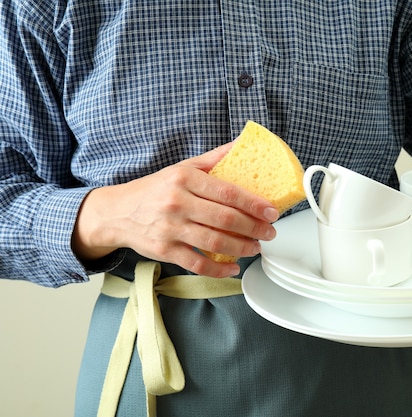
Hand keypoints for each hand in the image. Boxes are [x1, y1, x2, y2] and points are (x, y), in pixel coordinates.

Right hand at [72, 143, 278, 276]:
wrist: (116, 212)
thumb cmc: (155, 189)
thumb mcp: (182, 167)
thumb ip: (214, 158)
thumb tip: (243, 145)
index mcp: (184, 179)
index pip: (227, 192)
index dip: (254, 204)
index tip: (271, 211)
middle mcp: (177, 203)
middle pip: (225, 219)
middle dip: (254, 228)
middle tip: (270, 232)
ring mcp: (169, 229)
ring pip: (214, 242)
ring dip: (242, 248)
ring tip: (256, 247)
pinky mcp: (164, 251)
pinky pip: (198, 264)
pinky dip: (219, 269)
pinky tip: (234, 266)